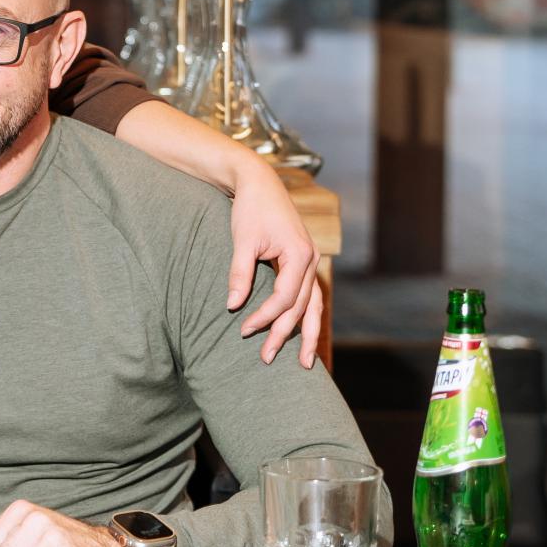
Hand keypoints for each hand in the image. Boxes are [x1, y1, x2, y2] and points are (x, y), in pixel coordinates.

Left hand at [227, 164, 321, 367]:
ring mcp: (311, 261)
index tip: (242, 329)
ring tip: (305, 362)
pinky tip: (303, 334)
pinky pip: (309, 296)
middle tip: (268, 358)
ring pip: (313, 305)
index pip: (284, 298)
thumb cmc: (250, 209)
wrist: (260, 183)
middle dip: (286, 335)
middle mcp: (311, 260)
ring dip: (308, 334)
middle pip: (302, 307)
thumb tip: (232, 307)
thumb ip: (239, 274)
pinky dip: (307, 316)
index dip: (264, 317)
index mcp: (299, 255)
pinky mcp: (304, 262)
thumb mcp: (241, 241)